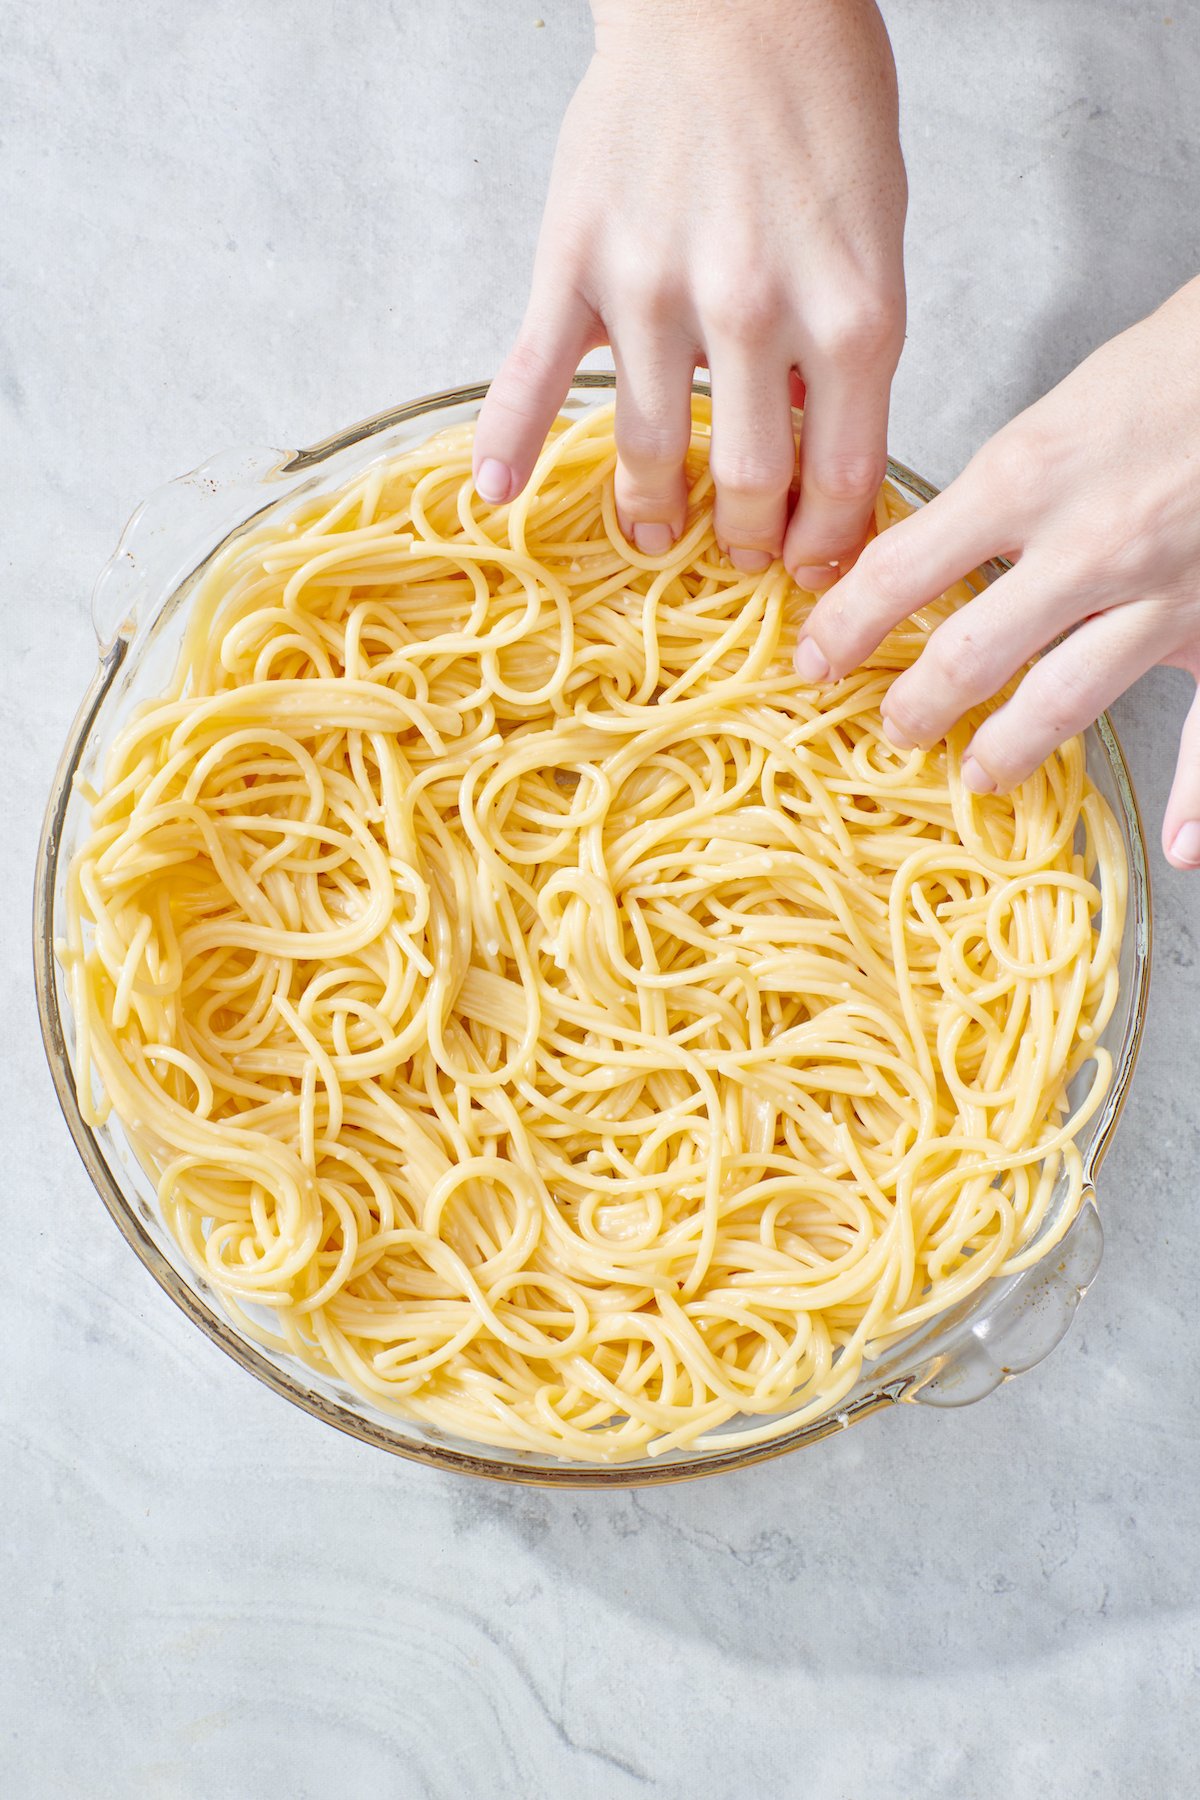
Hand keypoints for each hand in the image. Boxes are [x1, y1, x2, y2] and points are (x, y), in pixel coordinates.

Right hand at [473, 0, 906, 581]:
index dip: (827, 543)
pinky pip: (535, 373)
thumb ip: (846, 354)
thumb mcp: (876, 237)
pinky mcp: (576, 262)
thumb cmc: (819, 107)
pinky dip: (508, 439)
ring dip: (653, 512)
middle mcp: (753, 312)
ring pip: (651, 449)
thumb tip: (810, 457)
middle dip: (746, 539)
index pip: (843, 477)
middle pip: (748, 483)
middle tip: (738, 553)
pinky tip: (495, 493)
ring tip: (654, 533)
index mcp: (852, 312)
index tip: (812, 566)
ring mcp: (655, 290)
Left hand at [795, 278, 1199, 870]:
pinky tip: (1185, 849)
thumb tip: (918, 554)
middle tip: (893, 726)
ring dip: (1007, 748)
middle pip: (970, 656)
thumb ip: (993, 492)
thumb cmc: (1172, 365)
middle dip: (916, 704)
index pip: (900, 573)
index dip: (843, 626)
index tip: (814, 659)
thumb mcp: (1054, 410)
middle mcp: (1089, 547)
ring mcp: (1163, 594)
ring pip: (1065, 700)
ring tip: (976, 772)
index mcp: (1026, 478)